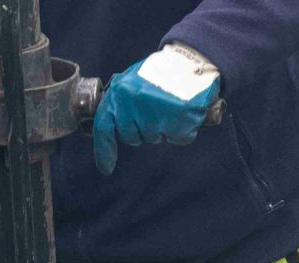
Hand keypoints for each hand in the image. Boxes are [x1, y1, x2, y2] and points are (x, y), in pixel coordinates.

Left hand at [93, 44, 219, 175]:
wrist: (194, 59)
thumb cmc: (163, 71)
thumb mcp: (134, 79)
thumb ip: (121, 102)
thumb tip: (112, 125)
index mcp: (120, 92)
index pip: (104, 126)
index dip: (104, 150)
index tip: (107, 167)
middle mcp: (134, 104)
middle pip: (132, 137)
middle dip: (143, 130)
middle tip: (156, 110)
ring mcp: (156, 114)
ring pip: (155, 138)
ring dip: (164, 129)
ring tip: (172, 106)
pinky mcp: (178, 122)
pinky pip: (178, 138)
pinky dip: (183, 130)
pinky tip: (185, 112)